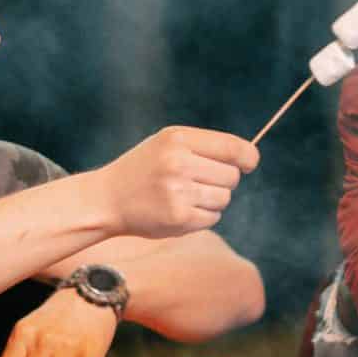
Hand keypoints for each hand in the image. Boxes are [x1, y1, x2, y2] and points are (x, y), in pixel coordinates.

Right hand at [95, 126, 261, 238]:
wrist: (107, 199)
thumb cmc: (145, 169)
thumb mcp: (168, 144)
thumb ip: (205, 147)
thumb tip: (250, 158)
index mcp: (178, 139)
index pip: (233, 147)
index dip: (249, 157)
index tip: (249, 163)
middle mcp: (178, 163)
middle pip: (232, 176)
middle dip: (223, 180)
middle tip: (198, 182)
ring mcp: (179, 191)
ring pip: (224, 198)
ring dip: (213, 200)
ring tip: (185, 195)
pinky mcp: (179, 217)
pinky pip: (213, 217)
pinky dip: (203, 216)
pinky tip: (180, 209)